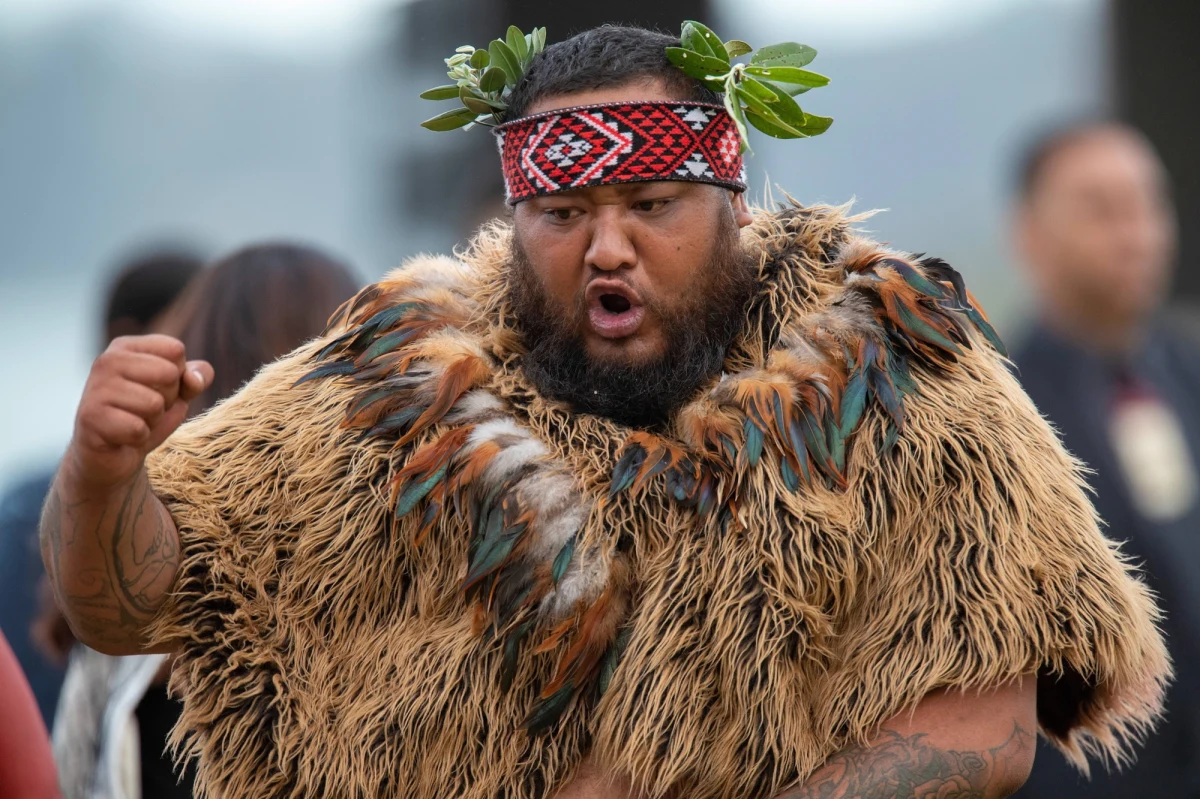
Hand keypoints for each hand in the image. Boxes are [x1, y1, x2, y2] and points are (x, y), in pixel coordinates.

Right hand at [66, 335, 212, 490]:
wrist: (112, 455)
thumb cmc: (146, 415)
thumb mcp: (179, 392)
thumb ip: (196, 376)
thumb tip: (194, 378)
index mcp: (125, 347)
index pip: (175, 350)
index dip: (178, 376)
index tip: (157, 389)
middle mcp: (106, 361)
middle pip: (169, 373)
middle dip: (167, 399)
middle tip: (145, 410)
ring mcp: (95, 388)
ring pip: (154, 404)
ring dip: (152, 420)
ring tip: (134, 421)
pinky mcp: (90, 417)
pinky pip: (138, 429)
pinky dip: (139, 438)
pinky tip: (123, 437)